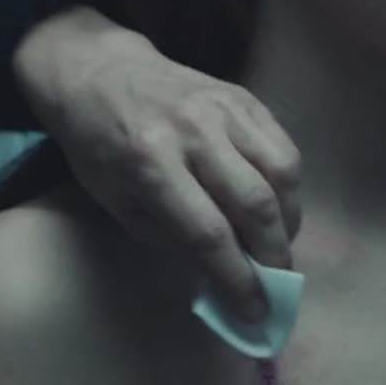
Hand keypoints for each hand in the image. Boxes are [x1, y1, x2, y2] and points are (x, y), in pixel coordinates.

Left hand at [13, 6, 301, 322]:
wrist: (96, 71)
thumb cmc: (99, 148)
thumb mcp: (118, 205)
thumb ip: (172, 241)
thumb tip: (226, 279)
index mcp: (148, 164)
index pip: (209, 234)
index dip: (239, 279)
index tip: (255, 313)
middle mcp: (191, 132)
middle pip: (255, 205)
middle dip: (273, 258)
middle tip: (276, 288)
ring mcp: (222, 109)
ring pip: (281, 175)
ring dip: (289, 223)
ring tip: (279, 247)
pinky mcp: (244, 97)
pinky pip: (284, 148)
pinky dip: (289, 189)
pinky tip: (278, 209)